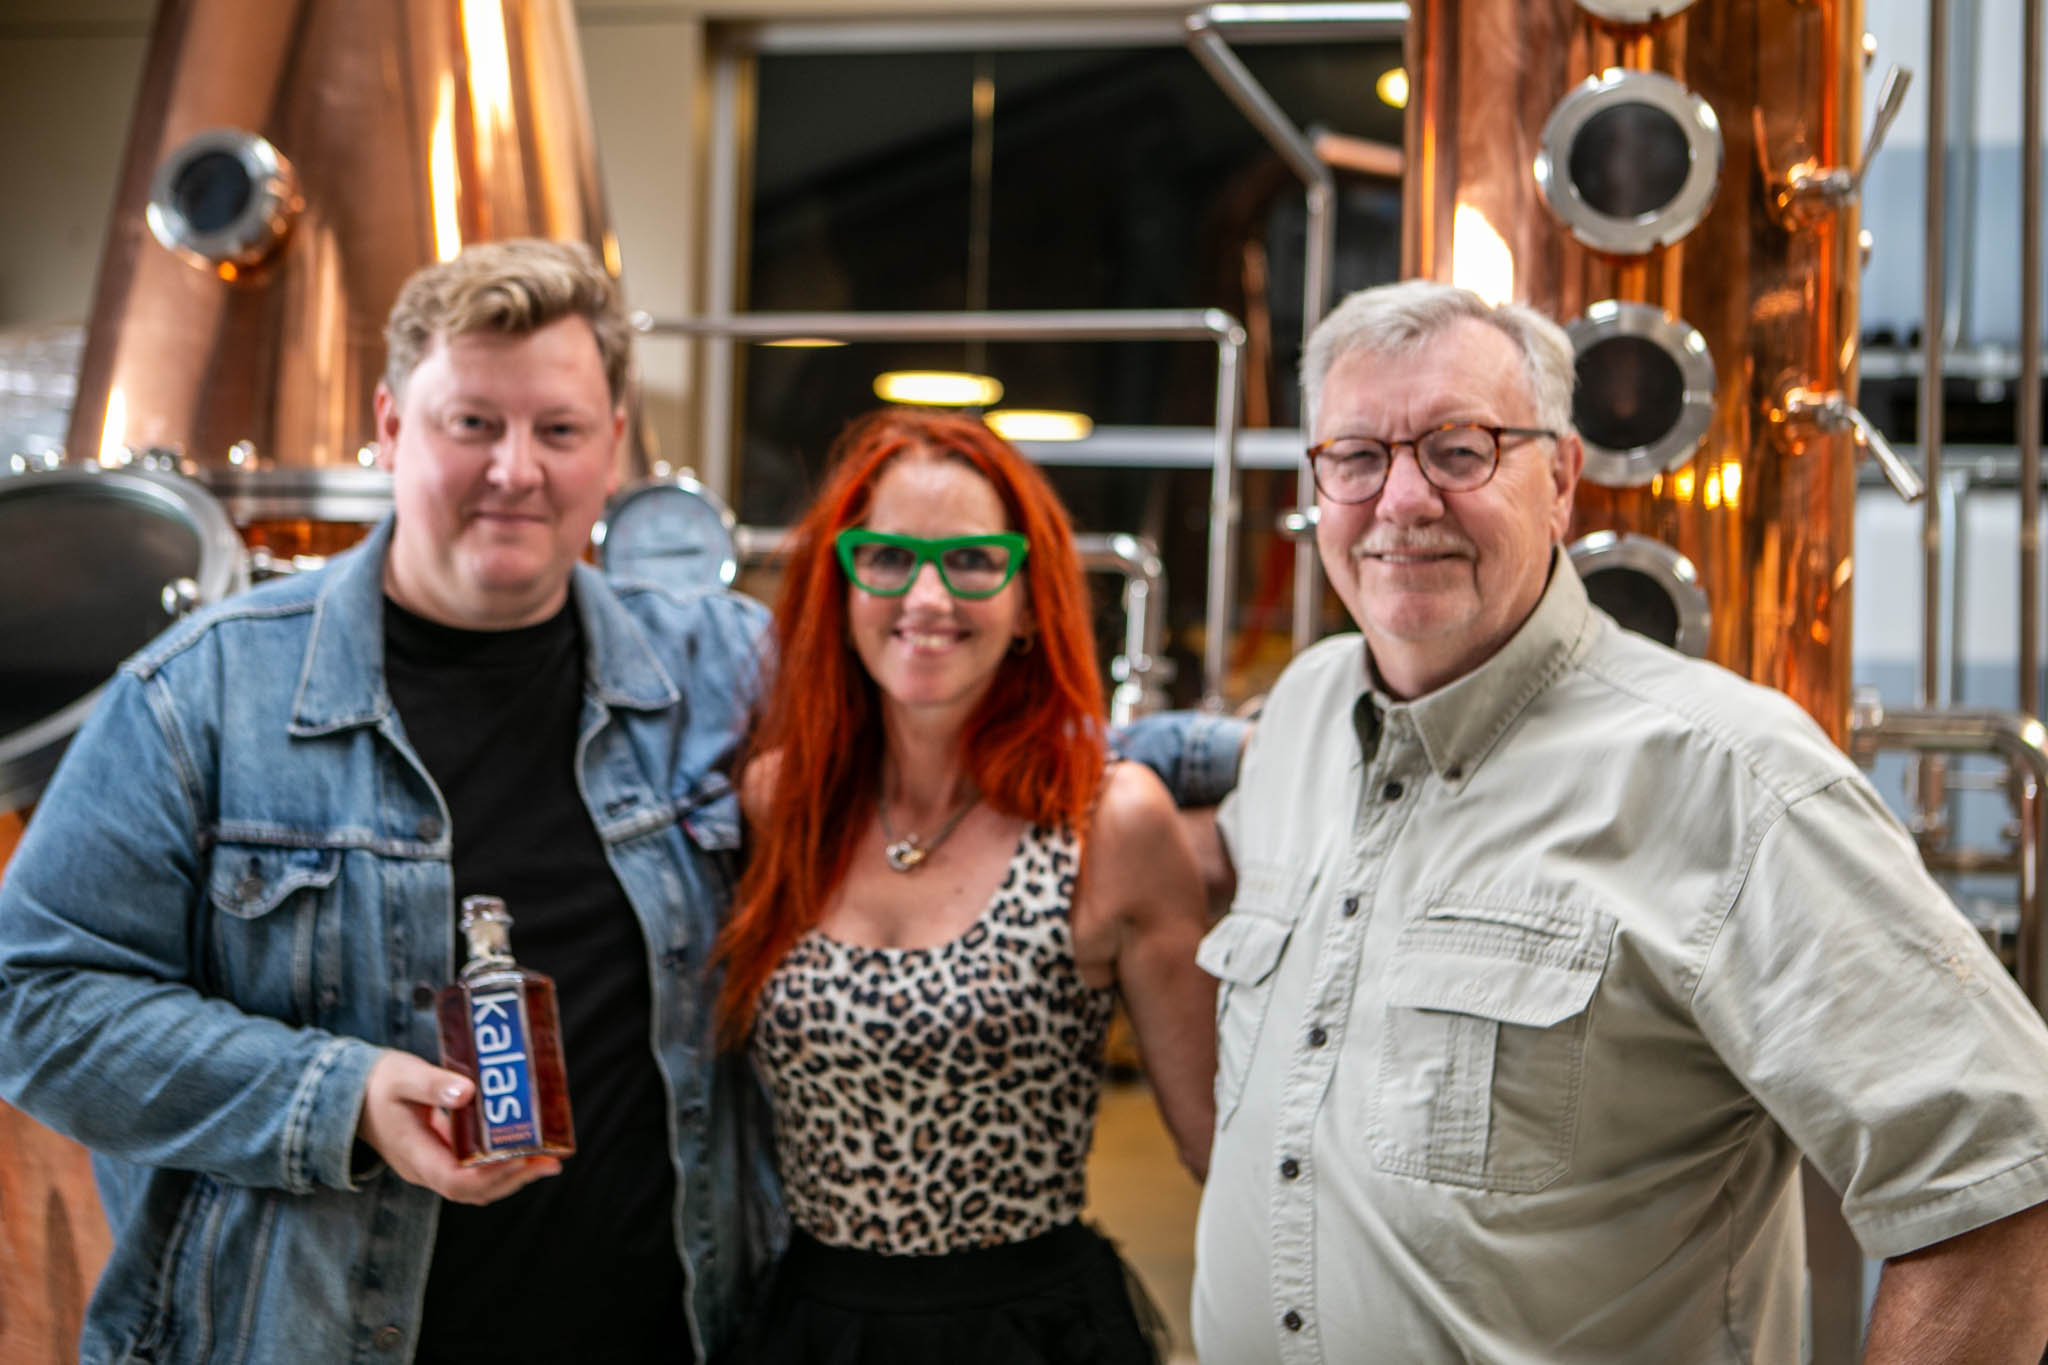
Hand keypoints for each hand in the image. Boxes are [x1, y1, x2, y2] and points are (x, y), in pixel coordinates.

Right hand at [357, 1050, 560, 1204]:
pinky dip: (503, 1165)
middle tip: (549, 1161)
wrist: (354, 1095)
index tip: (522, 1159)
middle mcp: (425, 1169)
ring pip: (477, 1186)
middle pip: (474, 1190)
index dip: (490, 1176)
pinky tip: (526, 1149)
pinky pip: (476, 1171)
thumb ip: (432, 1084)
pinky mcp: (442, 1156)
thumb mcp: (402, 1075)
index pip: (454, 1181)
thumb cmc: (378, 1083)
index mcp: (412, 1155)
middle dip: (513, 1178)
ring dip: (513, 1176)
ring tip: (548, 1159)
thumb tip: (468, 1092)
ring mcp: (433, 1166)